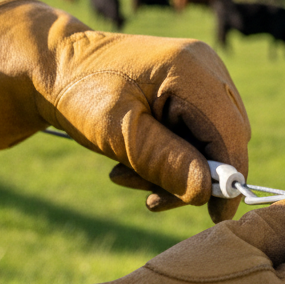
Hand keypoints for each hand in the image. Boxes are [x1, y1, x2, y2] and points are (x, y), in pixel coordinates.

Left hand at [0, 0, 249, 220]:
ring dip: (177, 169)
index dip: (230, 176)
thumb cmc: (80, 93)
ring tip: (127, 176)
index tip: (217, 216)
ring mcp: (202, 75)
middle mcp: (206, 67)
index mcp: (190, 69)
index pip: (230, 131)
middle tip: (149, 195)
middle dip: (193, 175)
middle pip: (225, 137)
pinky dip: (173, 155)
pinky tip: (136, 161)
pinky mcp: (192, 88)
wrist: (54, 67)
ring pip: (211, 139)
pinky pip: (198, 132)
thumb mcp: (118, 132)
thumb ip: (164, 161)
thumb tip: (206, 193)